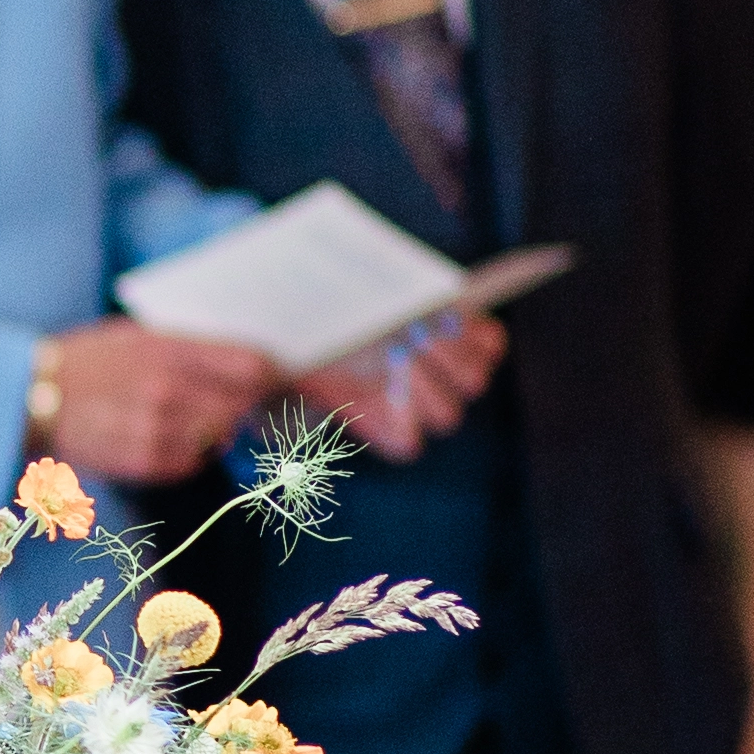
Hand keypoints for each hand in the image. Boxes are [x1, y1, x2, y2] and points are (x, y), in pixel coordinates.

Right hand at [34, 316, 281, 485]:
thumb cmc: (85, 361)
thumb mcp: (135, 335)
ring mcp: (155, 427)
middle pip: (240, 405)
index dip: (269, 375)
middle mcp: (167, 388)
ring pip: (218, 436)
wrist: (28, 395)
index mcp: (168, 348)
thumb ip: (188, 349)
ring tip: (183, 421)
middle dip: (240, 406)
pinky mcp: (142, 460)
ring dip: (212, 432)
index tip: (268, 380)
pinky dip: (188, 454)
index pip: (250, 365)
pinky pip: (191, 462)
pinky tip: (163, 440)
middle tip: (228, 405)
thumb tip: (244, 366)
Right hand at [296, 308, 506, 465]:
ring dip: (452, 355)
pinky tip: (455, 315)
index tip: (387, 388)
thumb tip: (264, 396)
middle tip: (404, 344)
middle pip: (446, 413)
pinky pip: (489, 347)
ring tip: (425, 324)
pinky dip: (479, 333)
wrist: (328, 310)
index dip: (407, 424)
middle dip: (428, 379)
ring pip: (471, 383)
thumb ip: (286, 390)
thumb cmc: (310, 347)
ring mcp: (447, 376)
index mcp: (383, 421)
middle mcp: (418, 405)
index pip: (409, 443)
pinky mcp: (468, 343)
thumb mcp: (287, 373)